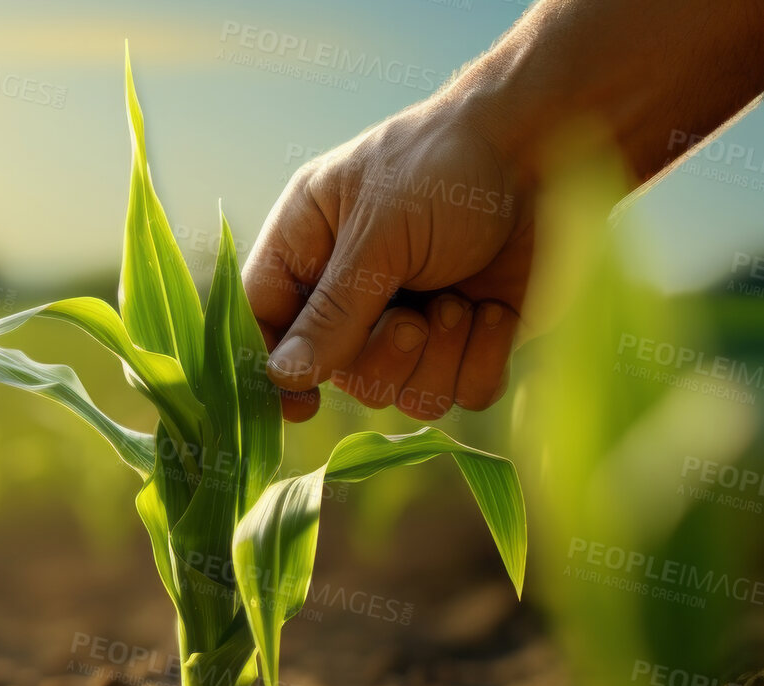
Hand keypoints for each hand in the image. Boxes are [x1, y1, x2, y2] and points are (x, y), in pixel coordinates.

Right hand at [243, 98, 531, 422]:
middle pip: (337, 373)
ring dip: (436, 358)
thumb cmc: (449, 167)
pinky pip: (461, 394)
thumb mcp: (380, 234)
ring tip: (460, 302)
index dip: (270, 366)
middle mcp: (352, 288)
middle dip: (382, 356)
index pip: (262, 318)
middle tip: (416, 319)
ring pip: (400, 394)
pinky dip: (481, 360)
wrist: (554, 150)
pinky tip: (493, 312)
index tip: (298, 403)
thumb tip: (279, 377)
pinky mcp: (471, 339)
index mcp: (308, 245)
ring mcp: (413, 318)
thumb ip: (332, 312)